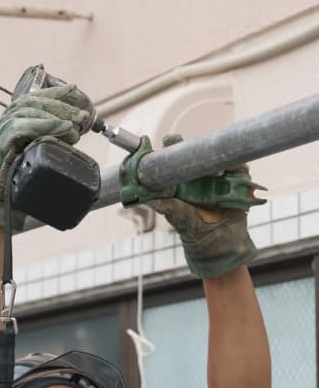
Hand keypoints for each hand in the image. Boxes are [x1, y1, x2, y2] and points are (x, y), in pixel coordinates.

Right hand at [0, 84, 93, 228]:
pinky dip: (45, 126)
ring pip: (30, 111)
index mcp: (10, 124)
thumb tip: (71, 135)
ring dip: (56, 116)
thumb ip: (44, 142)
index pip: (32, 99)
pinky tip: (62, 129)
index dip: (53, 93)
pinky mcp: (0, 144)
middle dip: (61, 105)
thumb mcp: (31, 157)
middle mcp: (4, 124)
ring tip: (75, 127)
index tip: (73, 89)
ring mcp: (0, 133)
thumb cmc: (10, 183)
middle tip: (81, 115)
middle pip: (33, 102)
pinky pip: (23, 127)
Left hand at [146, 135, 258, 277]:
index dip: (173, 146)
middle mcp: (199, 177)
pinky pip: (241, 172)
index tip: (171, 139)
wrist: (220, 248)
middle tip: (191, 143)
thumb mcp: (179, 219)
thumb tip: (147, 198)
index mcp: (181, 182)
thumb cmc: (194, 232)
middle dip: (196, 147)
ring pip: (221, 160)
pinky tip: (234, 173)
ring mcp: (219, 180)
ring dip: (220, 160)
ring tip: (216, 171)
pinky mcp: (237, 186)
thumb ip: (167, 207)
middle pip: (199, 154)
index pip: (176, 159)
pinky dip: (238, 170)